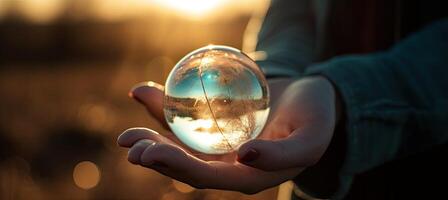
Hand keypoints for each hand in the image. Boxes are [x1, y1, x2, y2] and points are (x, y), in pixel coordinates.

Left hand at [117, 76, 338, 193]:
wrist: (311, 99)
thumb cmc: (316, 119)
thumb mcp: (311, 138)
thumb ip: (283, 154)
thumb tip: (244, 157)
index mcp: (249, 177)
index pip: (207, 177)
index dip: (177, 168)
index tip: (150, 152)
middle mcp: (229, 166)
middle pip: (186, 166)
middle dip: (155, 158)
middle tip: (129, 143)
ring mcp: (220, 147)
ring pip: (181, 147)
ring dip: (152, 141)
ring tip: (126, 136)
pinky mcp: (216, 127)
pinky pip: (187, 121)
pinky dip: (164, 111)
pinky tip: (144, 94)